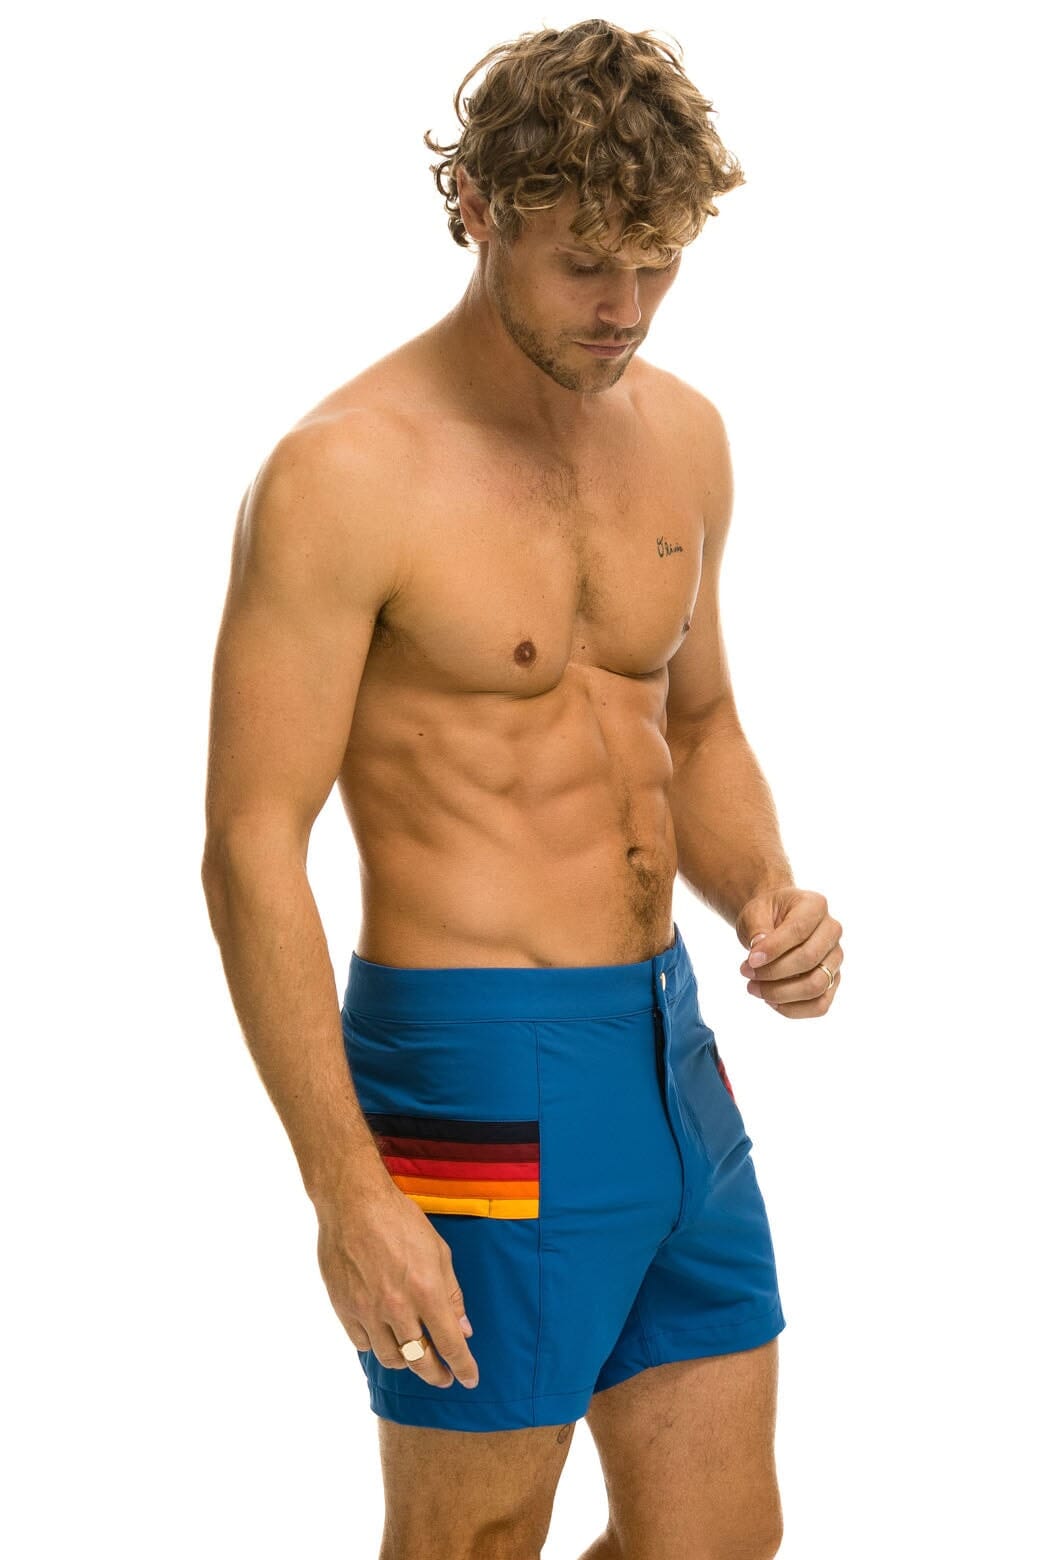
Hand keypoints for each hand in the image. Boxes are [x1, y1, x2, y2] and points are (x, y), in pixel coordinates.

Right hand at [315, 1178, 478, 1389]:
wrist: (353, 1203)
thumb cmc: (400, 1221)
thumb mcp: (438, 1252)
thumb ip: (452, 1294)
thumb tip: (464, 1329)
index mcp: (426, 1292)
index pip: (451, 1345)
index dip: (464, 1367)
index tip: (470, 1379)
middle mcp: (397, 1308)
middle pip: (420, 1361)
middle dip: (436, 1375)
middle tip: (444, 1378)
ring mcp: (368, 1311)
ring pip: (390, 1358)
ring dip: (407, 1362)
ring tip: (414, 1355)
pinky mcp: (344, 1308)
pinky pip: (362, 1344)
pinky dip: (376, 1346)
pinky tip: (383, 1337)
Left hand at [736, 886, 842, 1017]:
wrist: (774, 922)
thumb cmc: (765, 915)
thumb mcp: (754, 913)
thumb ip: (757, 929)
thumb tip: (759, 952)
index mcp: (815, 906)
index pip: (798, 930)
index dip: (773, 949)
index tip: (749, 960)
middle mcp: (832, 931)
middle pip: (809, 959)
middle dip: (773, 972)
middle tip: (745, 972)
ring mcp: (835, 958)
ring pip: (817, 985)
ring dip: (781, 993)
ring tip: (753, 988)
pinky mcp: (831, 981)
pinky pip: (820, 1005)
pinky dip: (793, 1009)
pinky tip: (770, 1001)